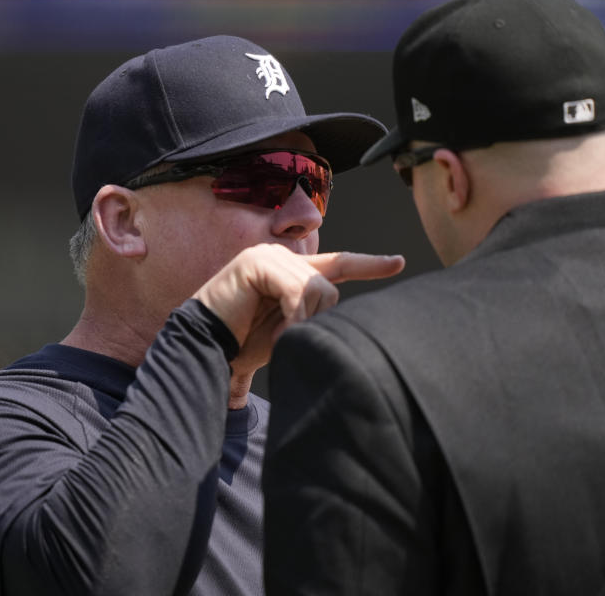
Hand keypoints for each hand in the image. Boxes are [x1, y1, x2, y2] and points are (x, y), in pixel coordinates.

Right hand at [195, 243, 404, 351]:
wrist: (206, 348)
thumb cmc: (243, 344)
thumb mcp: (289, 329)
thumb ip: (313, 314)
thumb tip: (344, 316)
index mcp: (290, 272)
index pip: (338, 263)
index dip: (369, 263)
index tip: (398, 262)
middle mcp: (281, 258)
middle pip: (330, 286)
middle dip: (318, 319)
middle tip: (291, 340)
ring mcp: (267, 256)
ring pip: (317, 288)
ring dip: (304, 322)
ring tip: (280, 340)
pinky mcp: (256, 263)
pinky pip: (297, 290)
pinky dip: (294, 317)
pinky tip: (279, 334)